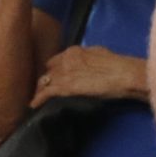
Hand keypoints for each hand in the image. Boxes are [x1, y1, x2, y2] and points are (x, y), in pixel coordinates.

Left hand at [31, 47, 147, 104]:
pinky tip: (33, 105)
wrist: (122, 74)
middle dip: (47, 79)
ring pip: (44, 82)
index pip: (56, 60)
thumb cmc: (116, 65)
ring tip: (37, 98)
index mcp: (74, 51)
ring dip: (41, 90)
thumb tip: (84, 62)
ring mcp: (64, 73)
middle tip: (46, 89)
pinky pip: (46, 92)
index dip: (54, 70)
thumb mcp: (99, 54)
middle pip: (48, 71)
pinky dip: (38, 99)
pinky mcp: (65, 87)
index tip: (55, 77)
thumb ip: (86, 57)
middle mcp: (65, 59)